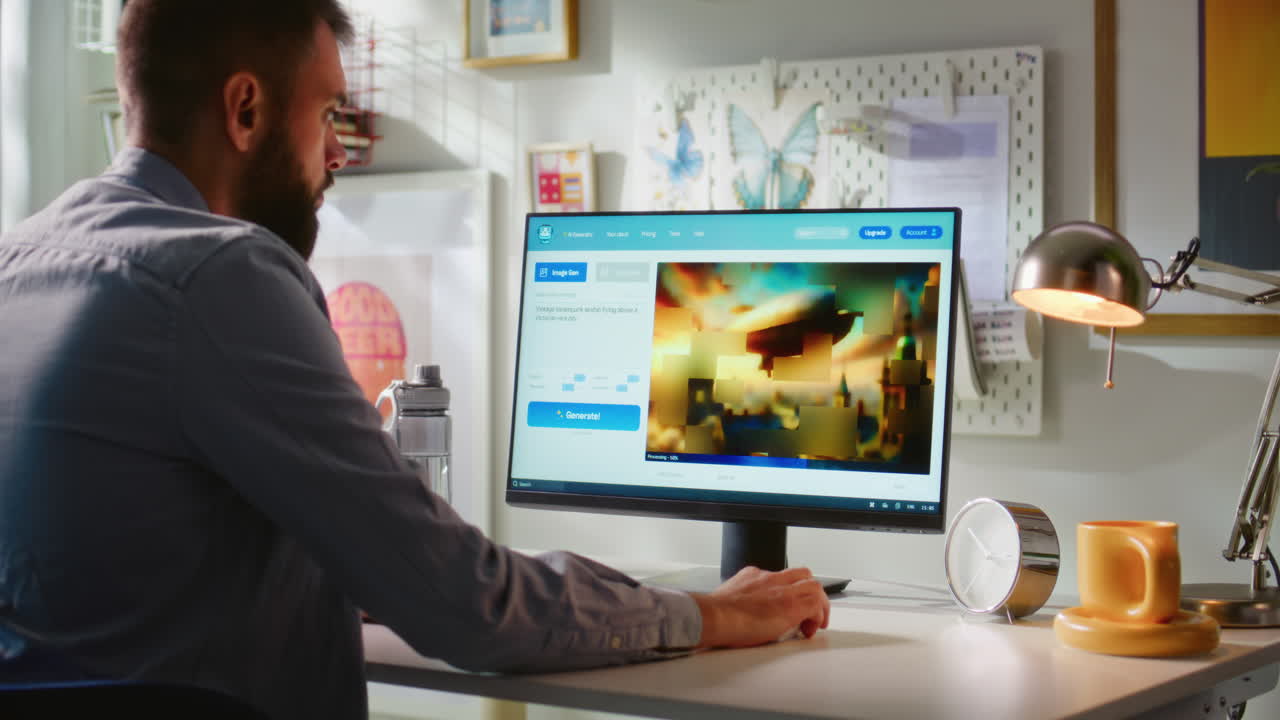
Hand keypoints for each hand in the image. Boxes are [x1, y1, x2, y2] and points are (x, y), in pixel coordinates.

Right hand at [691, 566, 829, 648]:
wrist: (713, 617)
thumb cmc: (714, 616)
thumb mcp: (726, 601)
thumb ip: (738, 602)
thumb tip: (737, 616)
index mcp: (752, 577)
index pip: (779, 577)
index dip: (788, 592)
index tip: (785, 608)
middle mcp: (769, 578)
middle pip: (801, 574)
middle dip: (809, 592)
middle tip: (808, 613)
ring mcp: (781, 589)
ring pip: (814, 585)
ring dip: (818, 604)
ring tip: (814, 623)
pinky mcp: (791, 605)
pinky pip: (816, 603)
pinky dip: (818, 616)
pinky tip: (811, 629)